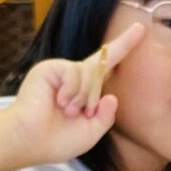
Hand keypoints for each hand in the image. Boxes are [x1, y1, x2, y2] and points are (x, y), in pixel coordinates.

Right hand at [13, 21, 143, 165]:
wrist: (30, 141)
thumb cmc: (57, 141)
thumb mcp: (91, 132)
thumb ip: (106, 116)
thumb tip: (111, 96)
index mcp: (85, 91)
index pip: (107, 66)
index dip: (124, 46)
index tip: (140, 29)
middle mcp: (74, 77)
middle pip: (99, 71)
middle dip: (92, 96)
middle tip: (77, 114)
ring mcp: (62, 71)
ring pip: (89, 73)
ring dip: (82, 96)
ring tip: (68, 110)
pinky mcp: (50, 68)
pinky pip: (74, 71)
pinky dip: (72, 90)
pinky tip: (60, 101)